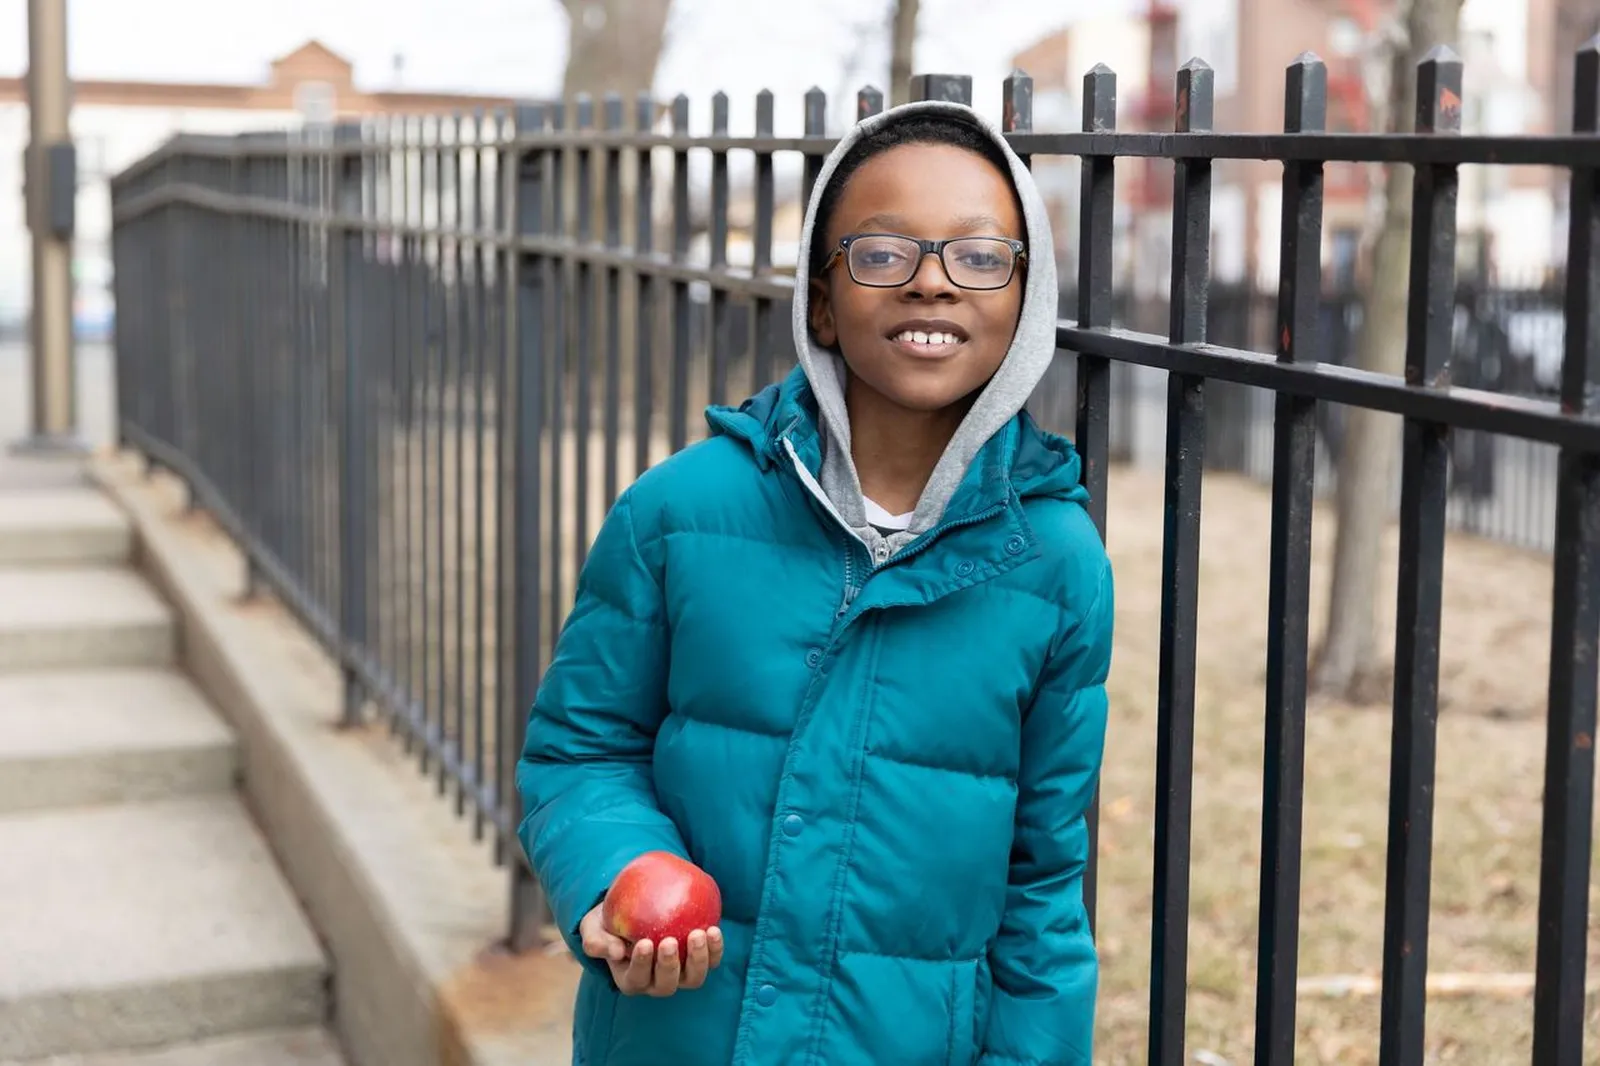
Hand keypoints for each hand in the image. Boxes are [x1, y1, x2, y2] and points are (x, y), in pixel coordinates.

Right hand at [579, 902, 724, 995]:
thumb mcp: (592, 929)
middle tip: (670, 940)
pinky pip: (711, 960)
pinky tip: (713, 929)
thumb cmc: (607, 922)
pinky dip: (715, 949)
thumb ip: (597, 942)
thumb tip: (617, 952)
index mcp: (630, 980)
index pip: (637, 978)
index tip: (645, 942)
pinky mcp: (697, 959)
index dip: (642, 965)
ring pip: (693, 979)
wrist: (630, 911)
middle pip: (667, 985)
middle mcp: (656, 983)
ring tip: (698, 933)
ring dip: (698, 959)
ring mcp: (679, 974)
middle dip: (669, 966)